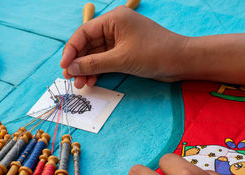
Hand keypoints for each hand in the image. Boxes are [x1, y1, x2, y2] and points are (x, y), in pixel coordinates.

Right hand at [60, 6, 187, 87]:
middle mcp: (115, 27)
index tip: (64, 67)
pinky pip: (106, 61)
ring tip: (81, 85)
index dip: (71, 50)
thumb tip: (71, 68)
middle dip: (79, 63)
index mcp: (114, 19)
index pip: (83, 33)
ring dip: (88, 70)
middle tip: (70, 80)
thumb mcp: (121, 59)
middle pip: (88, 45)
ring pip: (96, 55)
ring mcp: (120, 40)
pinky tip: (92, 82)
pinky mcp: (126, 52)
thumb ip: (94, 64)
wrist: (181, 61)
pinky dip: (99, 71)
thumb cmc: (155, 53)